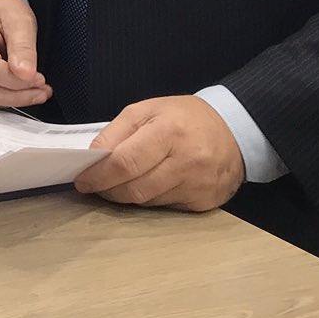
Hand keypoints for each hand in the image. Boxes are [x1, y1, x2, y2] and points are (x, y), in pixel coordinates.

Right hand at [0, 0, 48, 106]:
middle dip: (15, 94)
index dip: (14, 79)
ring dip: (12, 99)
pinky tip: (23, 92)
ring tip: (37, 93)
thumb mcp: (20, 20)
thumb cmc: (2, 10)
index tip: (39, 79)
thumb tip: (26, 74)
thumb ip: (23, 48)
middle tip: (42, 91)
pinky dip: (4, 98)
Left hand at [74, 95, 245, 211]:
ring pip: (147, 202)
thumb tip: (92, 158)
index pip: (125, 163)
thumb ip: (116, 132)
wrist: (235, 130)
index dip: (99, 175)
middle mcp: (187, 161)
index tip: (83, 180)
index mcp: (169, 131)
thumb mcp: (147, 110)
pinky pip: (165, 207)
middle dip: (108, 189)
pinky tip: (151, 184)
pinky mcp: (205, 202)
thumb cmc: (185, 118)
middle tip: (97, 184)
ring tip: (122, 181)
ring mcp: (198, 185)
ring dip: (128, 194)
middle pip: (134, 189)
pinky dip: (150, 198)